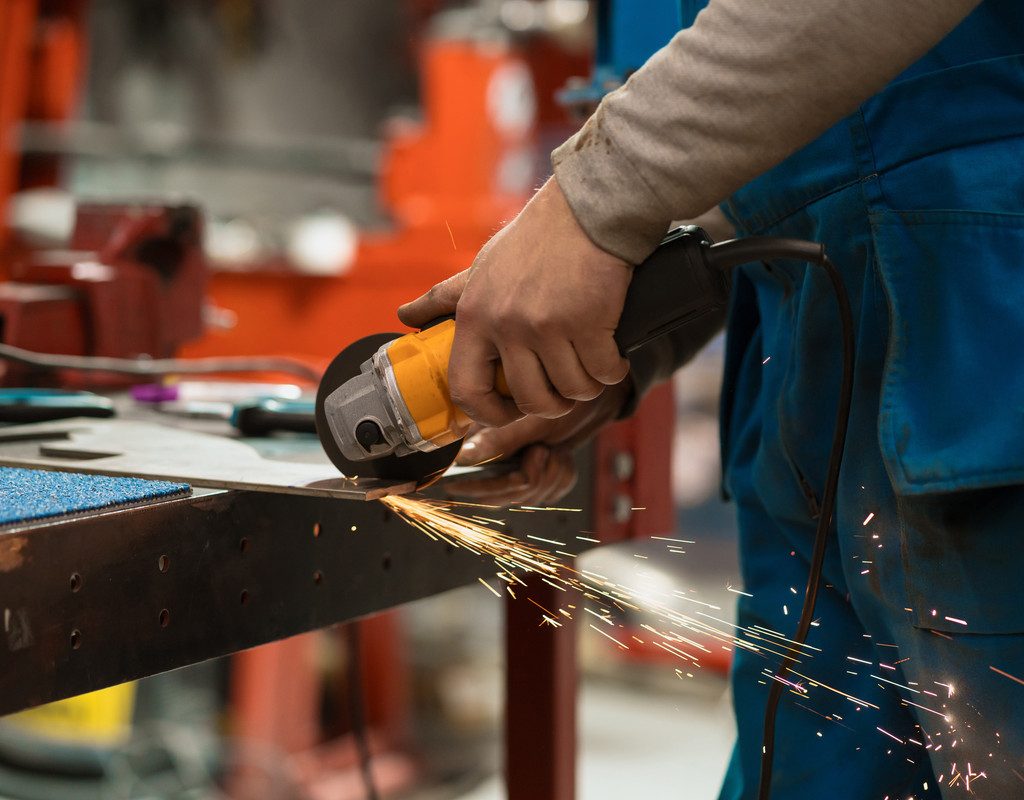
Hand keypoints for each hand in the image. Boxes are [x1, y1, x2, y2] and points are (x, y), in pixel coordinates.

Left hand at [398, 178, 632, 427]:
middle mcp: (506, 325)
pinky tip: (611, 352)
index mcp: (475, 317)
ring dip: (586, 385)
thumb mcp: (481, 268)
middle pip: (531, 400)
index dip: (489, 414)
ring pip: (572, 391)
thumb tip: (406, 317)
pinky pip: (604, 373)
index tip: (508, 410)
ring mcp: (547, 326)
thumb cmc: (536, 240)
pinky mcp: (588, 322)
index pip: (466, 390)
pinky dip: (612, 368)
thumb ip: (445, 298)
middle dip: (553, 404)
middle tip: (563, 389)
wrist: (586, 211)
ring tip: (589, 363)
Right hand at [445, 379, 629, 505]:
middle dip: (529, 480)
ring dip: (550, 477)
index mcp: (485, 440)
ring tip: (555, 450)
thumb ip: (497, 441)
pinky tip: (563, 456)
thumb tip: (463, 456)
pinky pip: (550, 494)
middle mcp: (497, 458)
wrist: (594, 399)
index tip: (508, 479)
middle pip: (501, 496)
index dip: (482, 486)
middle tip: (542, 451)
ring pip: (529, 497)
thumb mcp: (530, 420)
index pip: (471, 480)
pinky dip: (562, 478)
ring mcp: (519, 469)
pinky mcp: (541, 477)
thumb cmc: (560, 398)